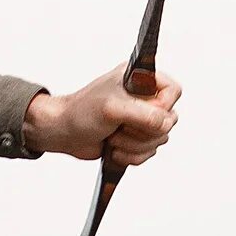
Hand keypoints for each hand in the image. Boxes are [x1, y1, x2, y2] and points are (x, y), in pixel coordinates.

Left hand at [24, 65, 182, 165]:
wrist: (62, 133)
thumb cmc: (80, 113)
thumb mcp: (113, 108)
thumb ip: (144, 114)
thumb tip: (166, 123)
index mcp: (141, 80)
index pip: (174, 91)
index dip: (162, 107)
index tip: (139, 114)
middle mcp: (143, 98)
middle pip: (169, 120)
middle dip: (142, 132)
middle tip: (119, 128)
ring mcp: (139, 119)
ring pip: (160, 139)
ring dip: (135, 145)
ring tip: (113, 138)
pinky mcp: (134, 138)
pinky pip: (149, 152)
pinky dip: (132, 156)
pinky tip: (114, 150)